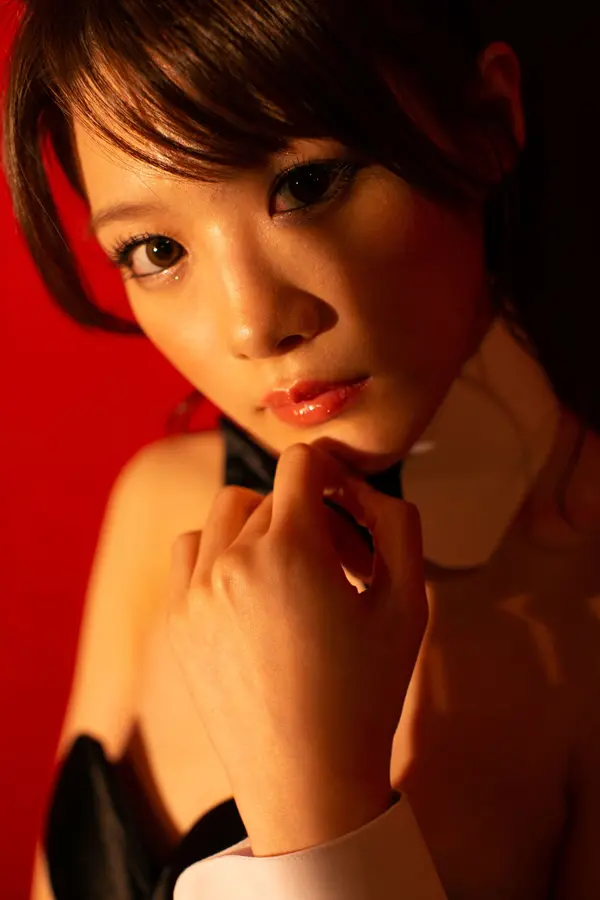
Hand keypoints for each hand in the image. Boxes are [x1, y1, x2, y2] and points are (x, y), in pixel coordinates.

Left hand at [167, 442, 427, 854]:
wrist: (307, 780)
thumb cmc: (366, 694)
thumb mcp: (409, 604)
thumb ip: (398, 526)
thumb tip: (364, 490)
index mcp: (290, 549)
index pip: (302, 463)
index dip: (332, 473)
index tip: (347, 504)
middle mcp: (231, 560)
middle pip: (269, 495)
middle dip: (308, 515)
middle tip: (339, 567)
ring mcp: (194, 591)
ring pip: (223, 517)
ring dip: (258, 527)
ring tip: (289, 575)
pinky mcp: (176, 622)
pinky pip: (190, 554)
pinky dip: (219, 554)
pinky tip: (250, 594)